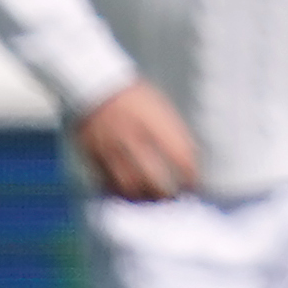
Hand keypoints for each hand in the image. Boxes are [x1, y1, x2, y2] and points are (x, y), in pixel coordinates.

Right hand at [72, 82, 202, 202]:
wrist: (94, 86)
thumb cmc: (135, 96)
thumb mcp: (161, 109)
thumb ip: (173, 133)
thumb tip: (189, 159)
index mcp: (154, 125)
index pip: (181, 159)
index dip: (190, 177)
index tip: (194, 184)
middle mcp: (132, 140)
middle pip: (154, 180)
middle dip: (168, 194)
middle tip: (175, 197)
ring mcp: (111, 150)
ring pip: (129, 187)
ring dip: (144, 198)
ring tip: (153, 200)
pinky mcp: (92, 156)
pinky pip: (106, 183)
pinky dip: (119, 193)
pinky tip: (129, 194)